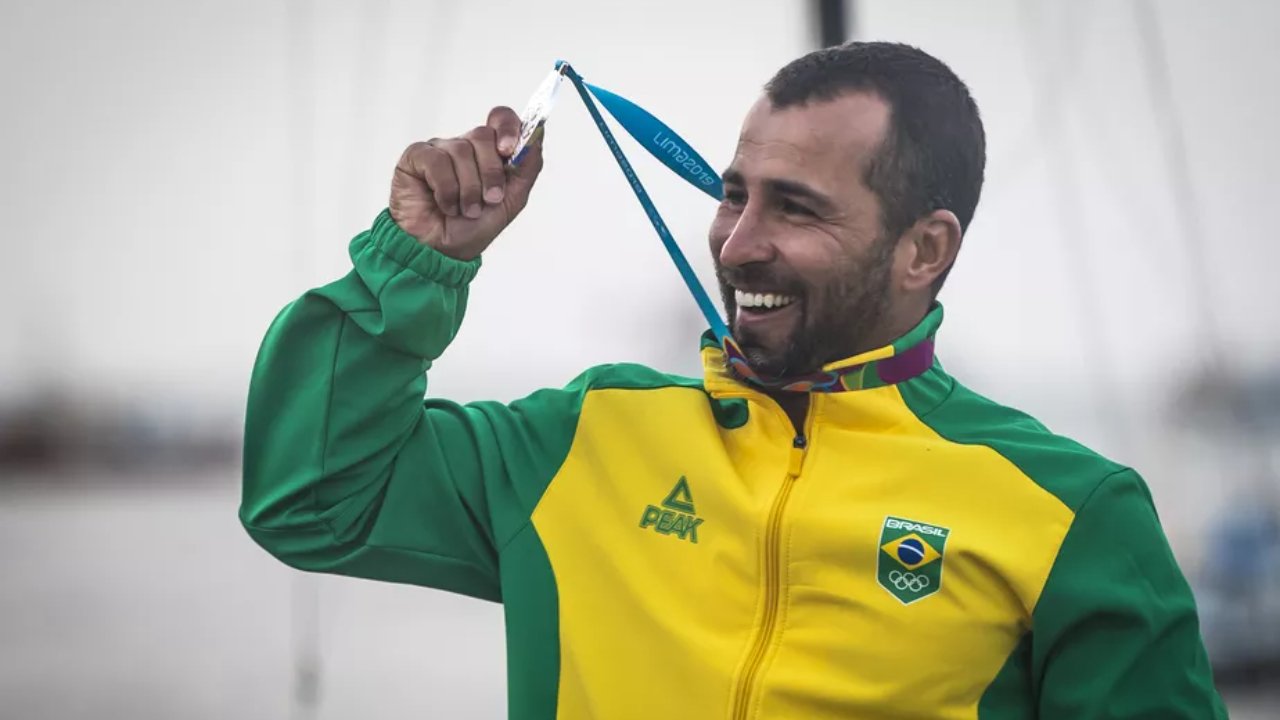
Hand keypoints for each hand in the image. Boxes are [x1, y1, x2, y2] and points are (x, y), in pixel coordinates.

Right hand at [390, 106, 544, 259]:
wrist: (442, 252)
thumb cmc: (473, 229)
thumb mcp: (512, 200)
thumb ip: (528, 166)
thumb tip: (538, 133)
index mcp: (488, 153)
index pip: (500, 119)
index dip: (508, 127)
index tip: (508, 150)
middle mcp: (464, 147)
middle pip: (483, 135)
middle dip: (490, 172)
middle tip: (489, 198)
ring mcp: (439, 150)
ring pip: (460, 150)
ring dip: (468, 188)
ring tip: (465, 209)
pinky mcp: (416, 157)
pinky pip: (436, 160)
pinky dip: (446, 189)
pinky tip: (444, 204)